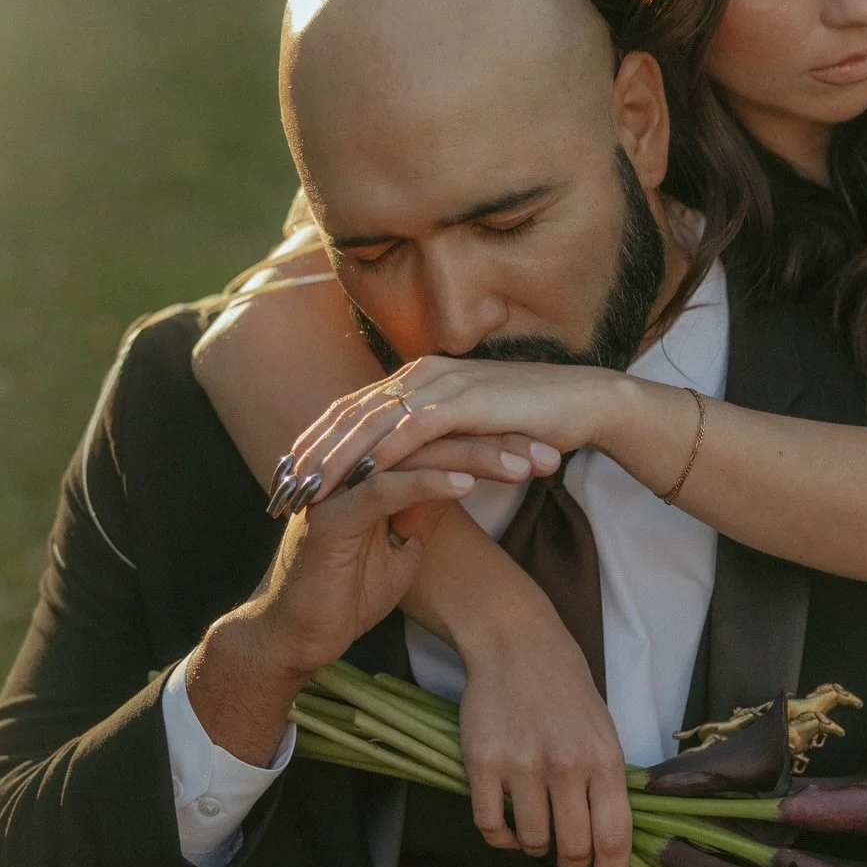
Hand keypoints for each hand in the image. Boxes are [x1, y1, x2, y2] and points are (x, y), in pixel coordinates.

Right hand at [188, 435, 521, 764]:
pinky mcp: (332, 515)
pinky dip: (428, 483)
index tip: (547, 451)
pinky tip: (468, 484)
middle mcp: (355, 463)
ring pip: (418, 454)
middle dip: (498, 442)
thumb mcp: (401, 546)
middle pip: (437, 435)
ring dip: (475, 457)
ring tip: (523, 466)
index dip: (498, 440)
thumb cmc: (346, 593)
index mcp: (373, 464)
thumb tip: (457, 482)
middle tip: (551, 452)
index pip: (445, 437)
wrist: (294, 638)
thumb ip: (423, 509)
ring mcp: (340, 485)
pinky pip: (386, 488)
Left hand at [271, 357, 646, 514]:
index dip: (314, 441)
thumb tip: (403, 475)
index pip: (351, 407)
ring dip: (334, 458)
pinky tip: (358, 482)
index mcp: (419, 376)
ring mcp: (443, 383)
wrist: (587, 403)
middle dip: (310, 452)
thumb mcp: (470, 431)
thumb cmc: (533, 421)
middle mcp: (423, 372)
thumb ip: (434, 442)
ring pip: (371, 421)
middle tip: (279, 489)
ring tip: (306, 493)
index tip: (285, 475)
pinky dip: (380, 455)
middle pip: (348, 411)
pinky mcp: (466, 401)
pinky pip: (412, 430)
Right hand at [453, 590, 632, 866]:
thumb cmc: (566, 688)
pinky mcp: (482, 763)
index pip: (614, 836)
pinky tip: (509, 829)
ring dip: (536, 847)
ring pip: (532, 841)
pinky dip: (502, 839)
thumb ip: (606, 781)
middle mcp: (565, 766)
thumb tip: (610, 839)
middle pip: (573, 848)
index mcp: (603, 758)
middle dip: (572, 865)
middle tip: (568, 860)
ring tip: (538, 831)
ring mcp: (521, 765)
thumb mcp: (603, 729)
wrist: (517, 644)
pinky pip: (491, 826)